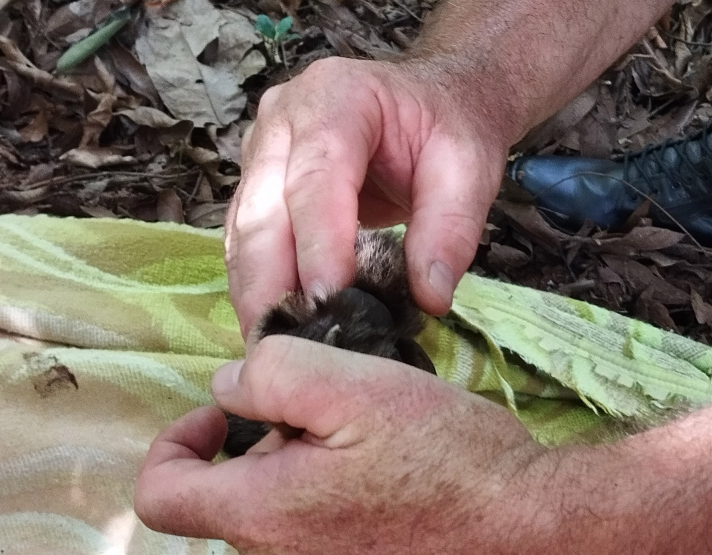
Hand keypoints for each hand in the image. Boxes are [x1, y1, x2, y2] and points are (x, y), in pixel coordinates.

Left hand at [134, 335, 551, 552]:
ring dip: (300, 465)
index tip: (226, 411)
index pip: (162, 495)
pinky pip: (313, 531)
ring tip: (364, 436)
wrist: (532, 529)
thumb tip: (227, 386)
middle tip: (325, 407)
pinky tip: (382, 470)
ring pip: (274, 512)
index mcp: (262, 517)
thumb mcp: (354, 385)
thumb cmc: (445, 457)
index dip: (177, 442)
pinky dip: (328, 493)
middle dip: (260, 442)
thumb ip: (271, 373)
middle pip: (226, 497)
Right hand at [225, 57, 512, 335]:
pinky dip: (256, 286)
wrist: (430, 101)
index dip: (318, 243)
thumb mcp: (469, 168)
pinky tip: (273, 325)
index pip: (316, 177)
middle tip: (284, 349)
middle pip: (261, 210)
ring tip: (274, 349)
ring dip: (255, 293)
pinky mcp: (255, 184)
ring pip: (242, 232)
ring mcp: (260, 150)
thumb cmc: (448, 128)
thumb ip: (452, 230)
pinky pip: (244, 241)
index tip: (328, 302)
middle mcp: (281, 119)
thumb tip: (428, 298)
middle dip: (270, 284)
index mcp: (335, 96)